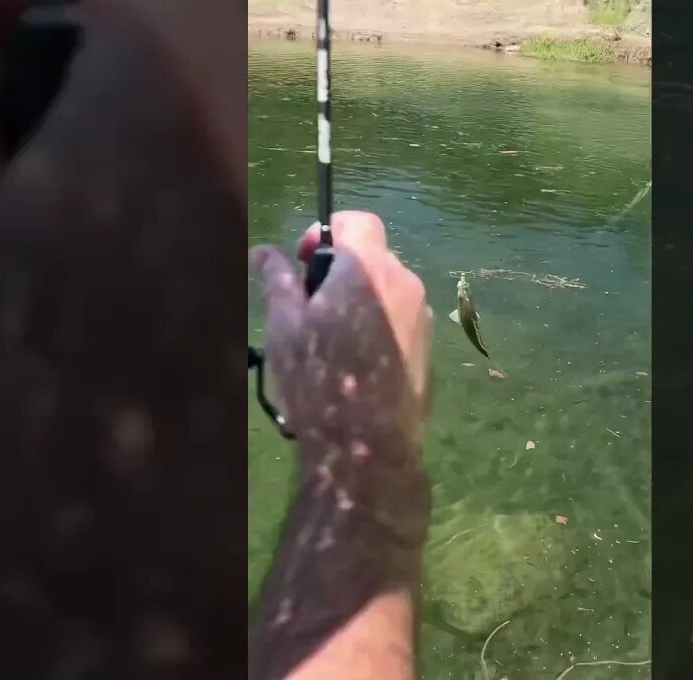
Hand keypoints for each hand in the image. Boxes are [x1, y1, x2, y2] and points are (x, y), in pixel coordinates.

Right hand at [0, 0, 249, 656]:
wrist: (126, 564)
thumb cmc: (11, 396)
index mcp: (150, 119)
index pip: (111, 16)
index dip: (36, 22)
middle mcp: (230, 165)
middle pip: (147, 86)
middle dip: (66, 107)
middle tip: (0, 188)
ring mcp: (259, 238)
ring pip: (174, 159)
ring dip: (102, 177)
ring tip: (42, 267)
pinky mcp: (266, 307)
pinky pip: (205, 228)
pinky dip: (147, 236)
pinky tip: (101, 313)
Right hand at [251, 212, 433, 452]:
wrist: (368, 444)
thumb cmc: (319, 377)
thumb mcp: (285, 327)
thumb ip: (278, 281)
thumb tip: (264, 252)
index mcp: (369, 268)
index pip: (359, 222)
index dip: (329, 230)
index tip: (304, 258)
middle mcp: (405, 283)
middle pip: (374, 256)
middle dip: (341, 268)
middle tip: (310, 302)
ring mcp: (423, 316)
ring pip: (388, 288)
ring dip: (360, 297)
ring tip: (330, 337)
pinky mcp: (429, 347)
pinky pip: (400, 317)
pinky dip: (377, 323)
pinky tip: (355, 361)